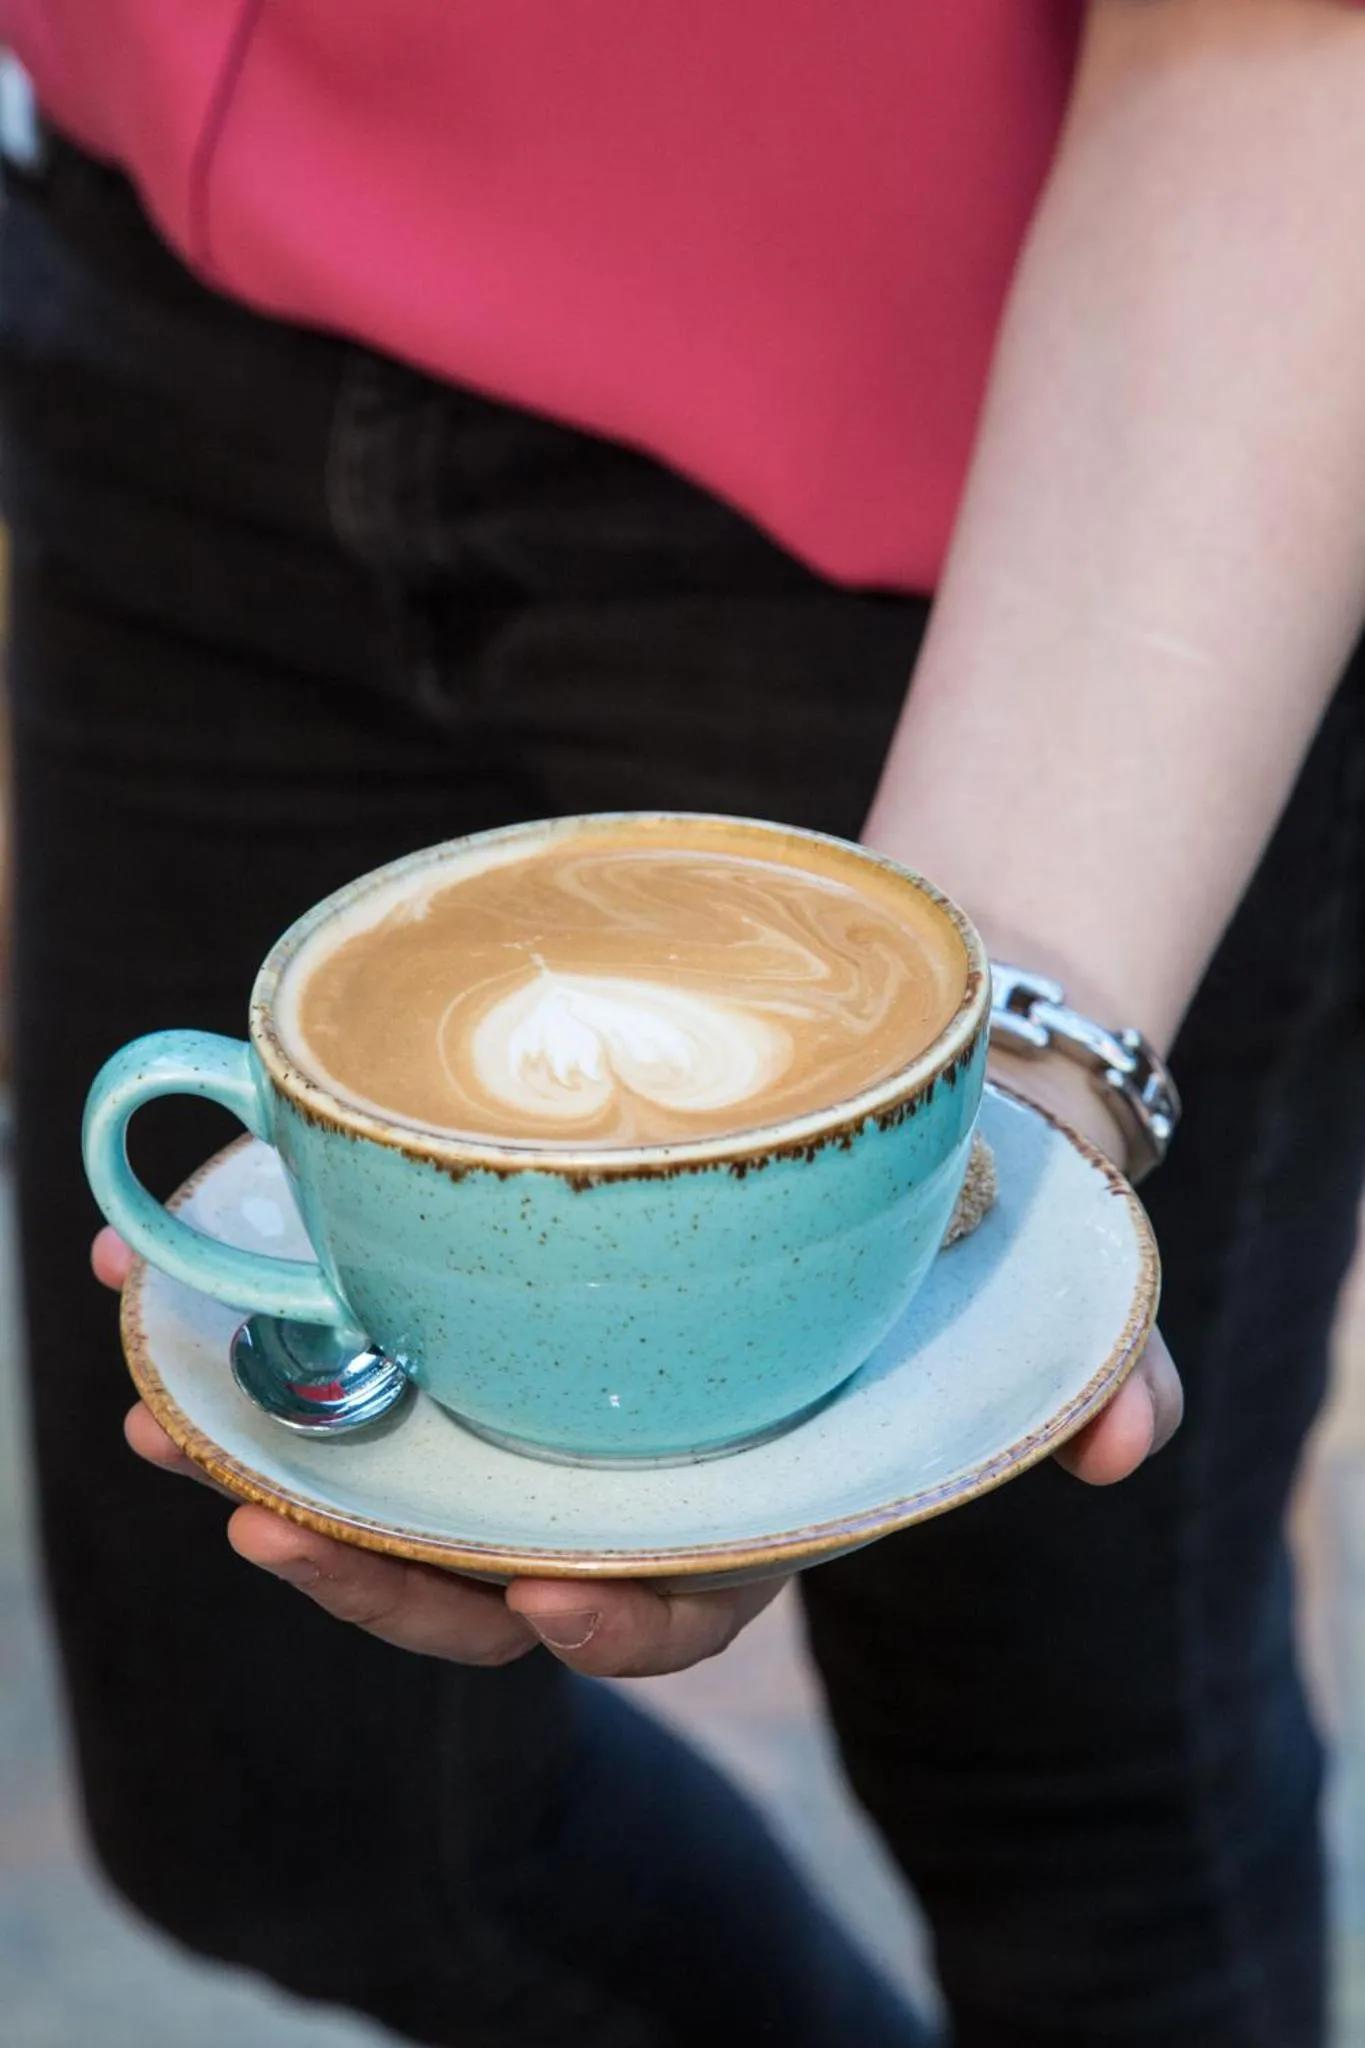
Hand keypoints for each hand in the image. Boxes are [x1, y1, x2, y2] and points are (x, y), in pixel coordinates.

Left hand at [94, 1089, 1178, 1675]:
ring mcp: (542, 1382)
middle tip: (265, 1513)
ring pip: (382, 1455)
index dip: (602, 1626)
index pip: (670, 1608)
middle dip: (363, 1560)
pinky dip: (251, 1306)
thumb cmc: (977, 1214)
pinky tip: (153, 1256)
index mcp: (747, 1502)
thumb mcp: (1055, 1286)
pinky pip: (350, 1322)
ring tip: (156, 1398)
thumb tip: (1129, 1445)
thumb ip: (1098, 1377)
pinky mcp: (485, 1286)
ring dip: (259, 1440)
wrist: (912, 1091)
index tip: (546, 1599)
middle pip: (475, 1564)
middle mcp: (624, 1462)